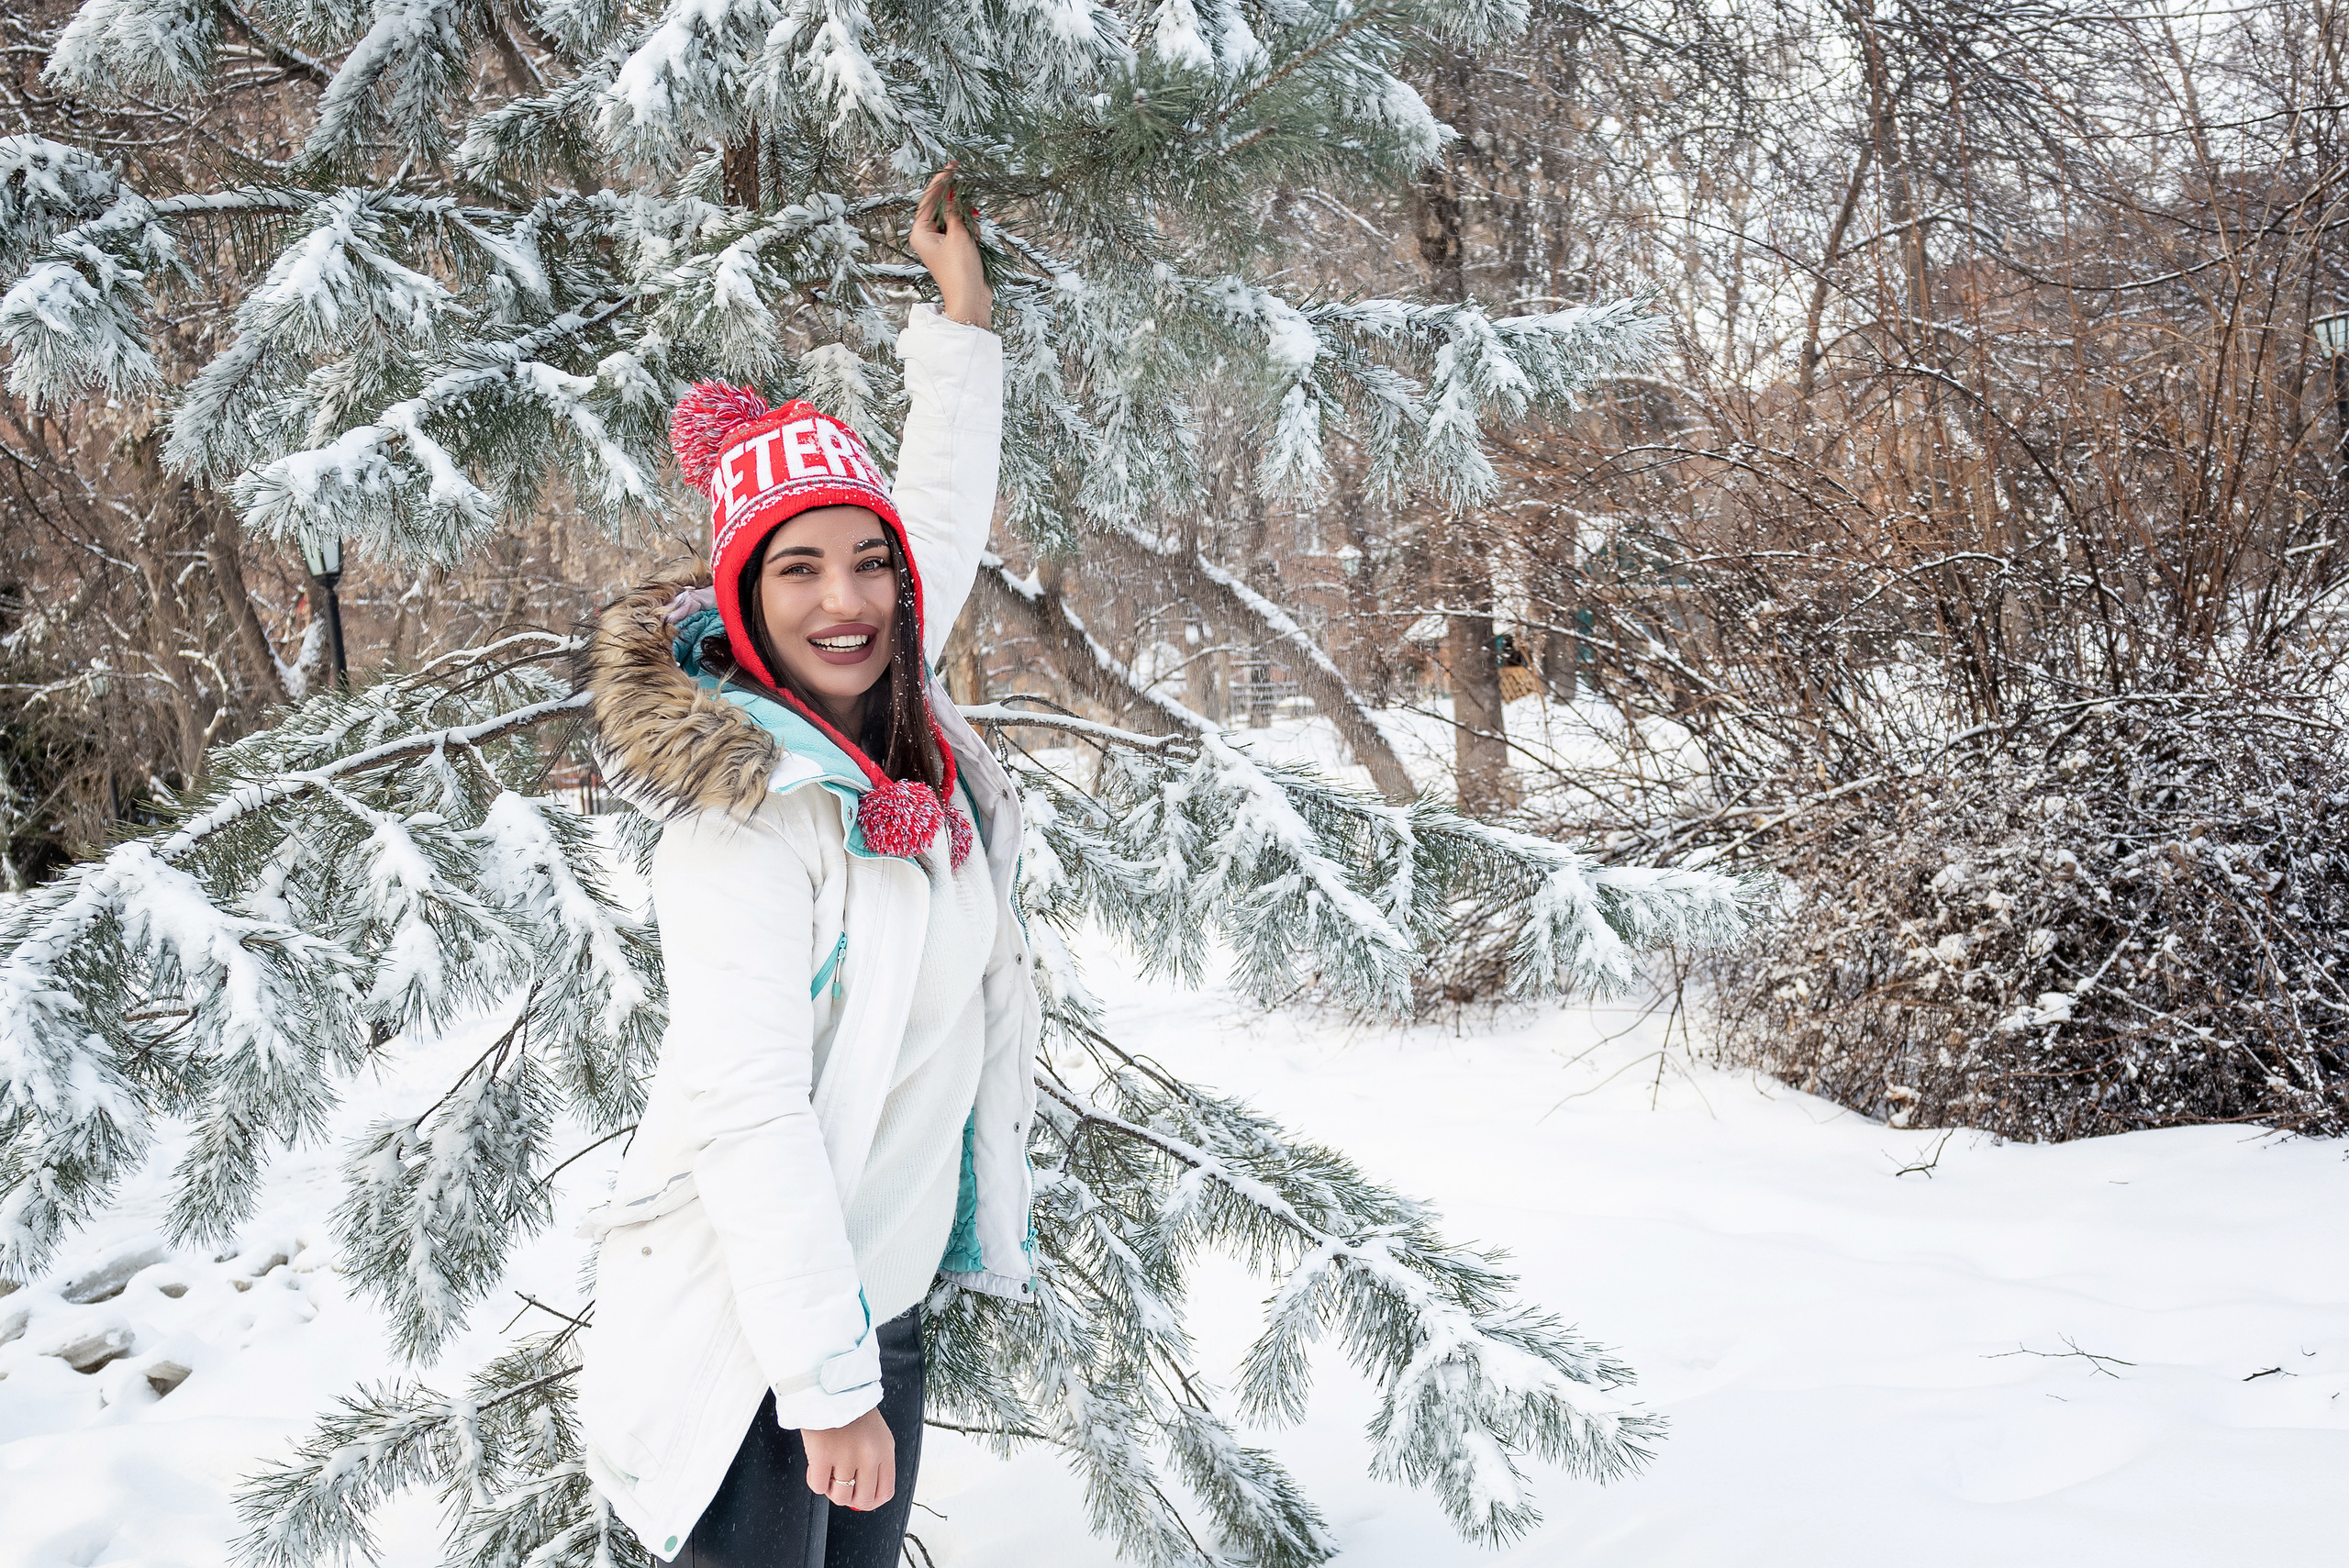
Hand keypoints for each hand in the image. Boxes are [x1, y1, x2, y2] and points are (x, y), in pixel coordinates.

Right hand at [801, 1406, 894, 1510]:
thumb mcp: (875, 1434)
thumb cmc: (850, 1410)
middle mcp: (869, 1455)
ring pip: (840, 1497)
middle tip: (841, 1485)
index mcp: (885, 1450)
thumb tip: (864, 1498)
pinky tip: (816, 1466)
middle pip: (863, 1500)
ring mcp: (846, 1456)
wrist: (828, 1388)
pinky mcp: (822, 1456)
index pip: (885, 1492)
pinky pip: (818, 1487)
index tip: (861, 1499)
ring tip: (829, 1472)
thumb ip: (874, 1463)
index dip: (871, 1501)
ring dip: (832, 1489)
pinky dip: (816, 1481)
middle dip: (851, 1498)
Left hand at [910, 168, 991, 328]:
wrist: (970, 300)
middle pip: (943, 207)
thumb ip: (956, 211)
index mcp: (920, 232)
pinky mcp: (954, 248)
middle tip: (971, 208)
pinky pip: (962, 229)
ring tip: (974, 236)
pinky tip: (977, 241)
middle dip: (959, 206)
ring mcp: (941, 242)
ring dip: (968, 221)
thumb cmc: (960, 271)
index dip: (942, 181)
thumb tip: (954, 191)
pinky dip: (971, 230)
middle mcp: (927, 236)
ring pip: (955, 217)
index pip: (930, 199)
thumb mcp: (959, 235)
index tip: (953, 166)